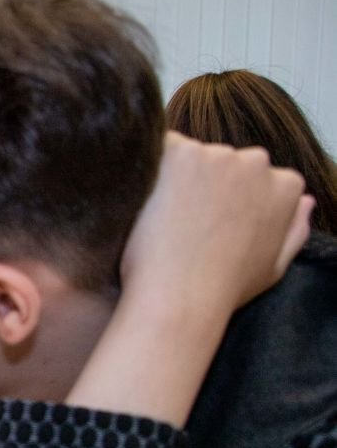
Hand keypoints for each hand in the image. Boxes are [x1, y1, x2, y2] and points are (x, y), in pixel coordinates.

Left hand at [67, 134, 314, 426]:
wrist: (178, 298)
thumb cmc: (223, 290)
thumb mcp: (273, 267)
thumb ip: (294, 230)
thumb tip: (305, 201)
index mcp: (286, 185)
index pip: (252, 175)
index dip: (224, 198)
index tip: (206, 223)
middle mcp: (257, 162)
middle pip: (221, 160)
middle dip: (201, 182)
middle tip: (179, 223)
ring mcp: (216, 155)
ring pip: (188, 154)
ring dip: (173, 177)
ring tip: (160, 220)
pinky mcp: (177, 152)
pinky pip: (156, 149)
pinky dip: (147, 171)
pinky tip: (143, 205)